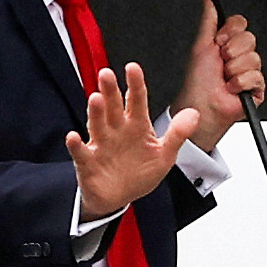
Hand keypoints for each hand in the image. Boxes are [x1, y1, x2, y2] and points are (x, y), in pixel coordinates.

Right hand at [65, 63, 198, 220]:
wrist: (120, 198)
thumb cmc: (140, 172)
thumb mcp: (163, 155)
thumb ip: (177, 134)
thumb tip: (194, 113)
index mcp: (136, 125)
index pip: (136, 100)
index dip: (135, 84)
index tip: (132, 67)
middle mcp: (117, 130)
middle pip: (113, 107)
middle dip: (110, 91)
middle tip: (107, 74)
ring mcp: (101, 144)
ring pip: (97, 124)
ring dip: (95, 112)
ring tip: (95, 99)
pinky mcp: (88, 162)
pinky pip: (80, 152)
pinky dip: (75, 145)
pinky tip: (72, 137)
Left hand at [171, 0, 264, 152]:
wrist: (201, 106)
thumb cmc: (197, 81)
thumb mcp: (200, 46)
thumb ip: (208, 22)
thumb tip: (208, 3)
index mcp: (227, 43)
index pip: (240, 24)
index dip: (230, 32)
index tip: (218, 42)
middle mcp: (239, 55)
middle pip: (249, 38)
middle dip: (231, 51)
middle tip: (221, 62)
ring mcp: (249, 71)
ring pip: (253, 58)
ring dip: (234, 70)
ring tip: (225, 79)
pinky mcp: (257, 88)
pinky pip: (256, 76)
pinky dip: (240, 83)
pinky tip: (232, 89)